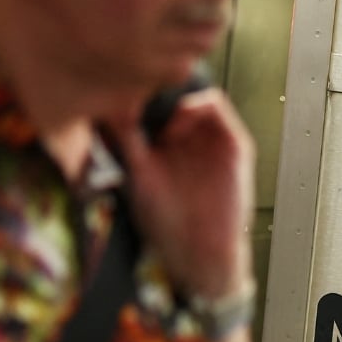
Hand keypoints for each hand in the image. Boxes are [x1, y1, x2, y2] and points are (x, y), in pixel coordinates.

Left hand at [104, 91, 252, 302]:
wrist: (200, 252)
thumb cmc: (167, 224)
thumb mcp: (137, 175)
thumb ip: (127, 140)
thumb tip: (108, 106)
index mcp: (167, 144)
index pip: (156, 103)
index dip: (141, 94)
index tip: (120, 92)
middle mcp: (190, 138)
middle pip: (175, 93)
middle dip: (157, 88)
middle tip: (135, 93)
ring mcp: (212, 139)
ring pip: (193, 94)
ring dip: (174, 96)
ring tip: (155, 117)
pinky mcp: (233, 144)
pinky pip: (217, 106)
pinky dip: (196, 105)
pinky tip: (174, 126)